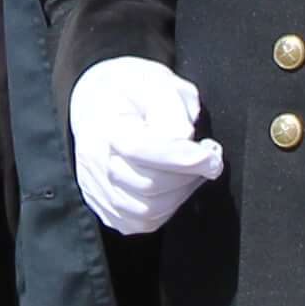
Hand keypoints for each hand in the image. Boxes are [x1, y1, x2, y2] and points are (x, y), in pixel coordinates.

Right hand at [65, 58, 221, 236]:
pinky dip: (164, 210)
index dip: (183, 157)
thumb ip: (172, 108)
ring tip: (192, 171)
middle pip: (147, 185)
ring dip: (179, 194)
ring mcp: (94, 187)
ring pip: (145, 210)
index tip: (212, 156)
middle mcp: (93, 159)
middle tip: (208, 159)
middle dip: (188, 176)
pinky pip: (139, 223)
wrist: (100, 101)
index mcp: (104, 124)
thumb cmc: (134, 91)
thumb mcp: (158, 82)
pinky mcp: (102, 205)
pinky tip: (173, 186)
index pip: (141, 149)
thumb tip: (183, 140)